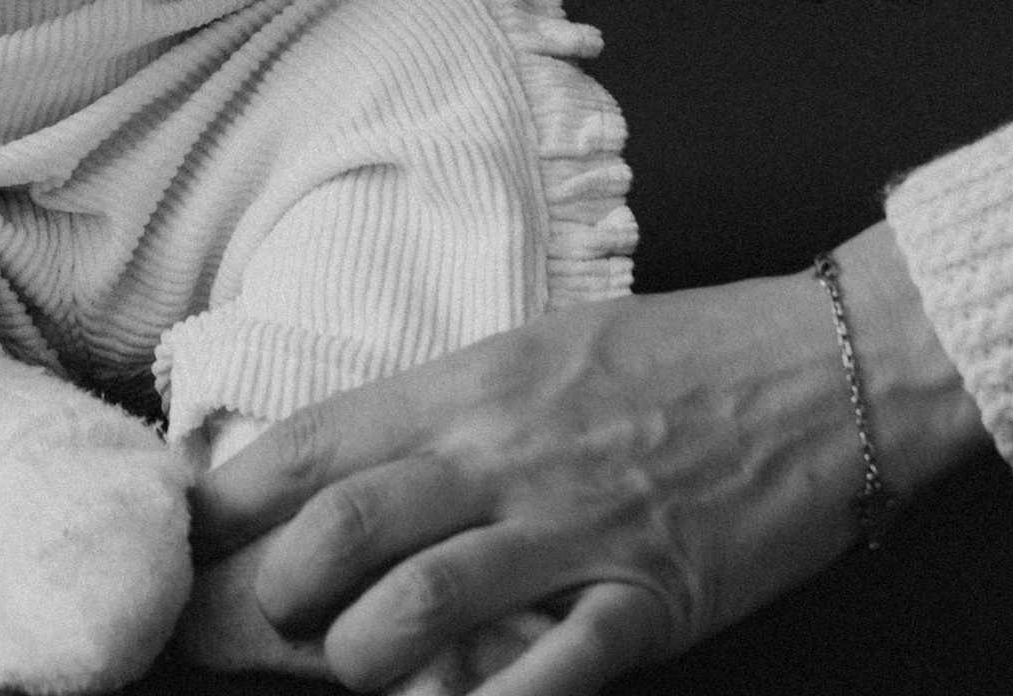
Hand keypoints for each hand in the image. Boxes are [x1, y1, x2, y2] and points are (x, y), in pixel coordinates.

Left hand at [191, 226, 987, 693]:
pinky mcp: (649, 599)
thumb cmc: (678, 355)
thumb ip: (454, 409)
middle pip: (349, 524)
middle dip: (283, 587)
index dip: (240, 495)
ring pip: (422, 604)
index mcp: (477, 382)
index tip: (190, 535)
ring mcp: (577, 528)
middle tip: (265, 621)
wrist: (823, 366)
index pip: (325, 439)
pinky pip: (551, 674)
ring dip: (363, 657)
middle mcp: (509, 451)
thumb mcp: (545, 349)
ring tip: (353, 670)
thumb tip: (356, 462)